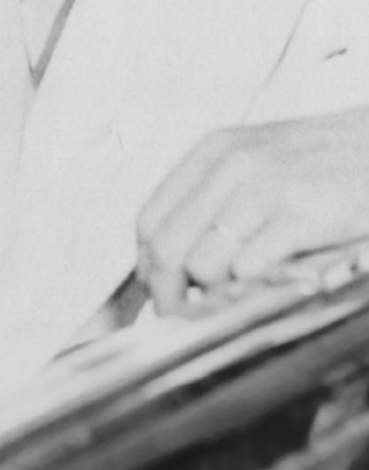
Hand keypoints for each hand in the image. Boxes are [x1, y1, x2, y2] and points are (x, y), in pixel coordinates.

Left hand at [137, 108, 368, 315]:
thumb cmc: (322, 164)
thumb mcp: (257, 161)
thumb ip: (214, 197)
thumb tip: (169, 258)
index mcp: (212, 152)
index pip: (149, 221)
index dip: (147, 266)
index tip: (156, 293)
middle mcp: (230, 166)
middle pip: (167, 248)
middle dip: (168, 293)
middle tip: (180, 317)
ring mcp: (265, 189)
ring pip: (203, 265)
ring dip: (214, 294)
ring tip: (234, 298)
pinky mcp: (302, 215)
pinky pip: (251, 268)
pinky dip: (255, 286)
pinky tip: (272, 282)